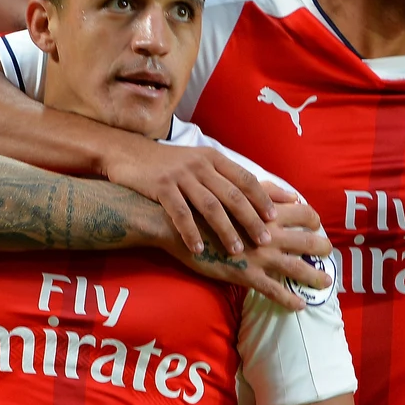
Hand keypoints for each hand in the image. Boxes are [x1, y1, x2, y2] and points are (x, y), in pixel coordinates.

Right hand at [104, 141, 279, 256]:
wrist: (129, 153)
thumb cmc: (170, 165)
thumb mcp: (201, 164)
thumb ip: (230, 178)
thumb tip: (265, 192)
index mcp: (214, 159)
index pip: (246, 179)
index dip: (262, 199)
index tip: (276, 219)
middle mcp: (200, 165)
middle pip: (232, 194)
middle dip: (250, 219)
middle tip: (264, 240)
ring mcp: (180, 176)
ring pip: (209, 206)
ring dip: (225, 229)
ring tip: (236, 251)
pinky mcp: (161, 187)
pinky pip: (180, 213)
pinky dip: (190, 232)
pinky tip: (198, 249)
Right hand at [166, 185, 332, 309]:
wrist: (175, 225)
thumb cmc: (203, 207)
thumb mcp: (234, 193)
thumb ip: (263, 192)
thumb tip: (290, 194)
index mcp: (265, 211)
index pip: (302, 212)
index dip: (313, 219)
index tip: (317, 225)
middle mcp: (267, 233)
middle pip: (306, 241)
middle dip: (321, 248)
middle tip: (330, 253)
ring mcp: (257, 256)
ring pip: (295, 268)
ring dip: (313, 276)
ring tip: (326, 282)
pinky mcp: (244, 274)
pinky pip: (273, 291)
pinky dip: (289, 299)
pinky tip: (300, 306)